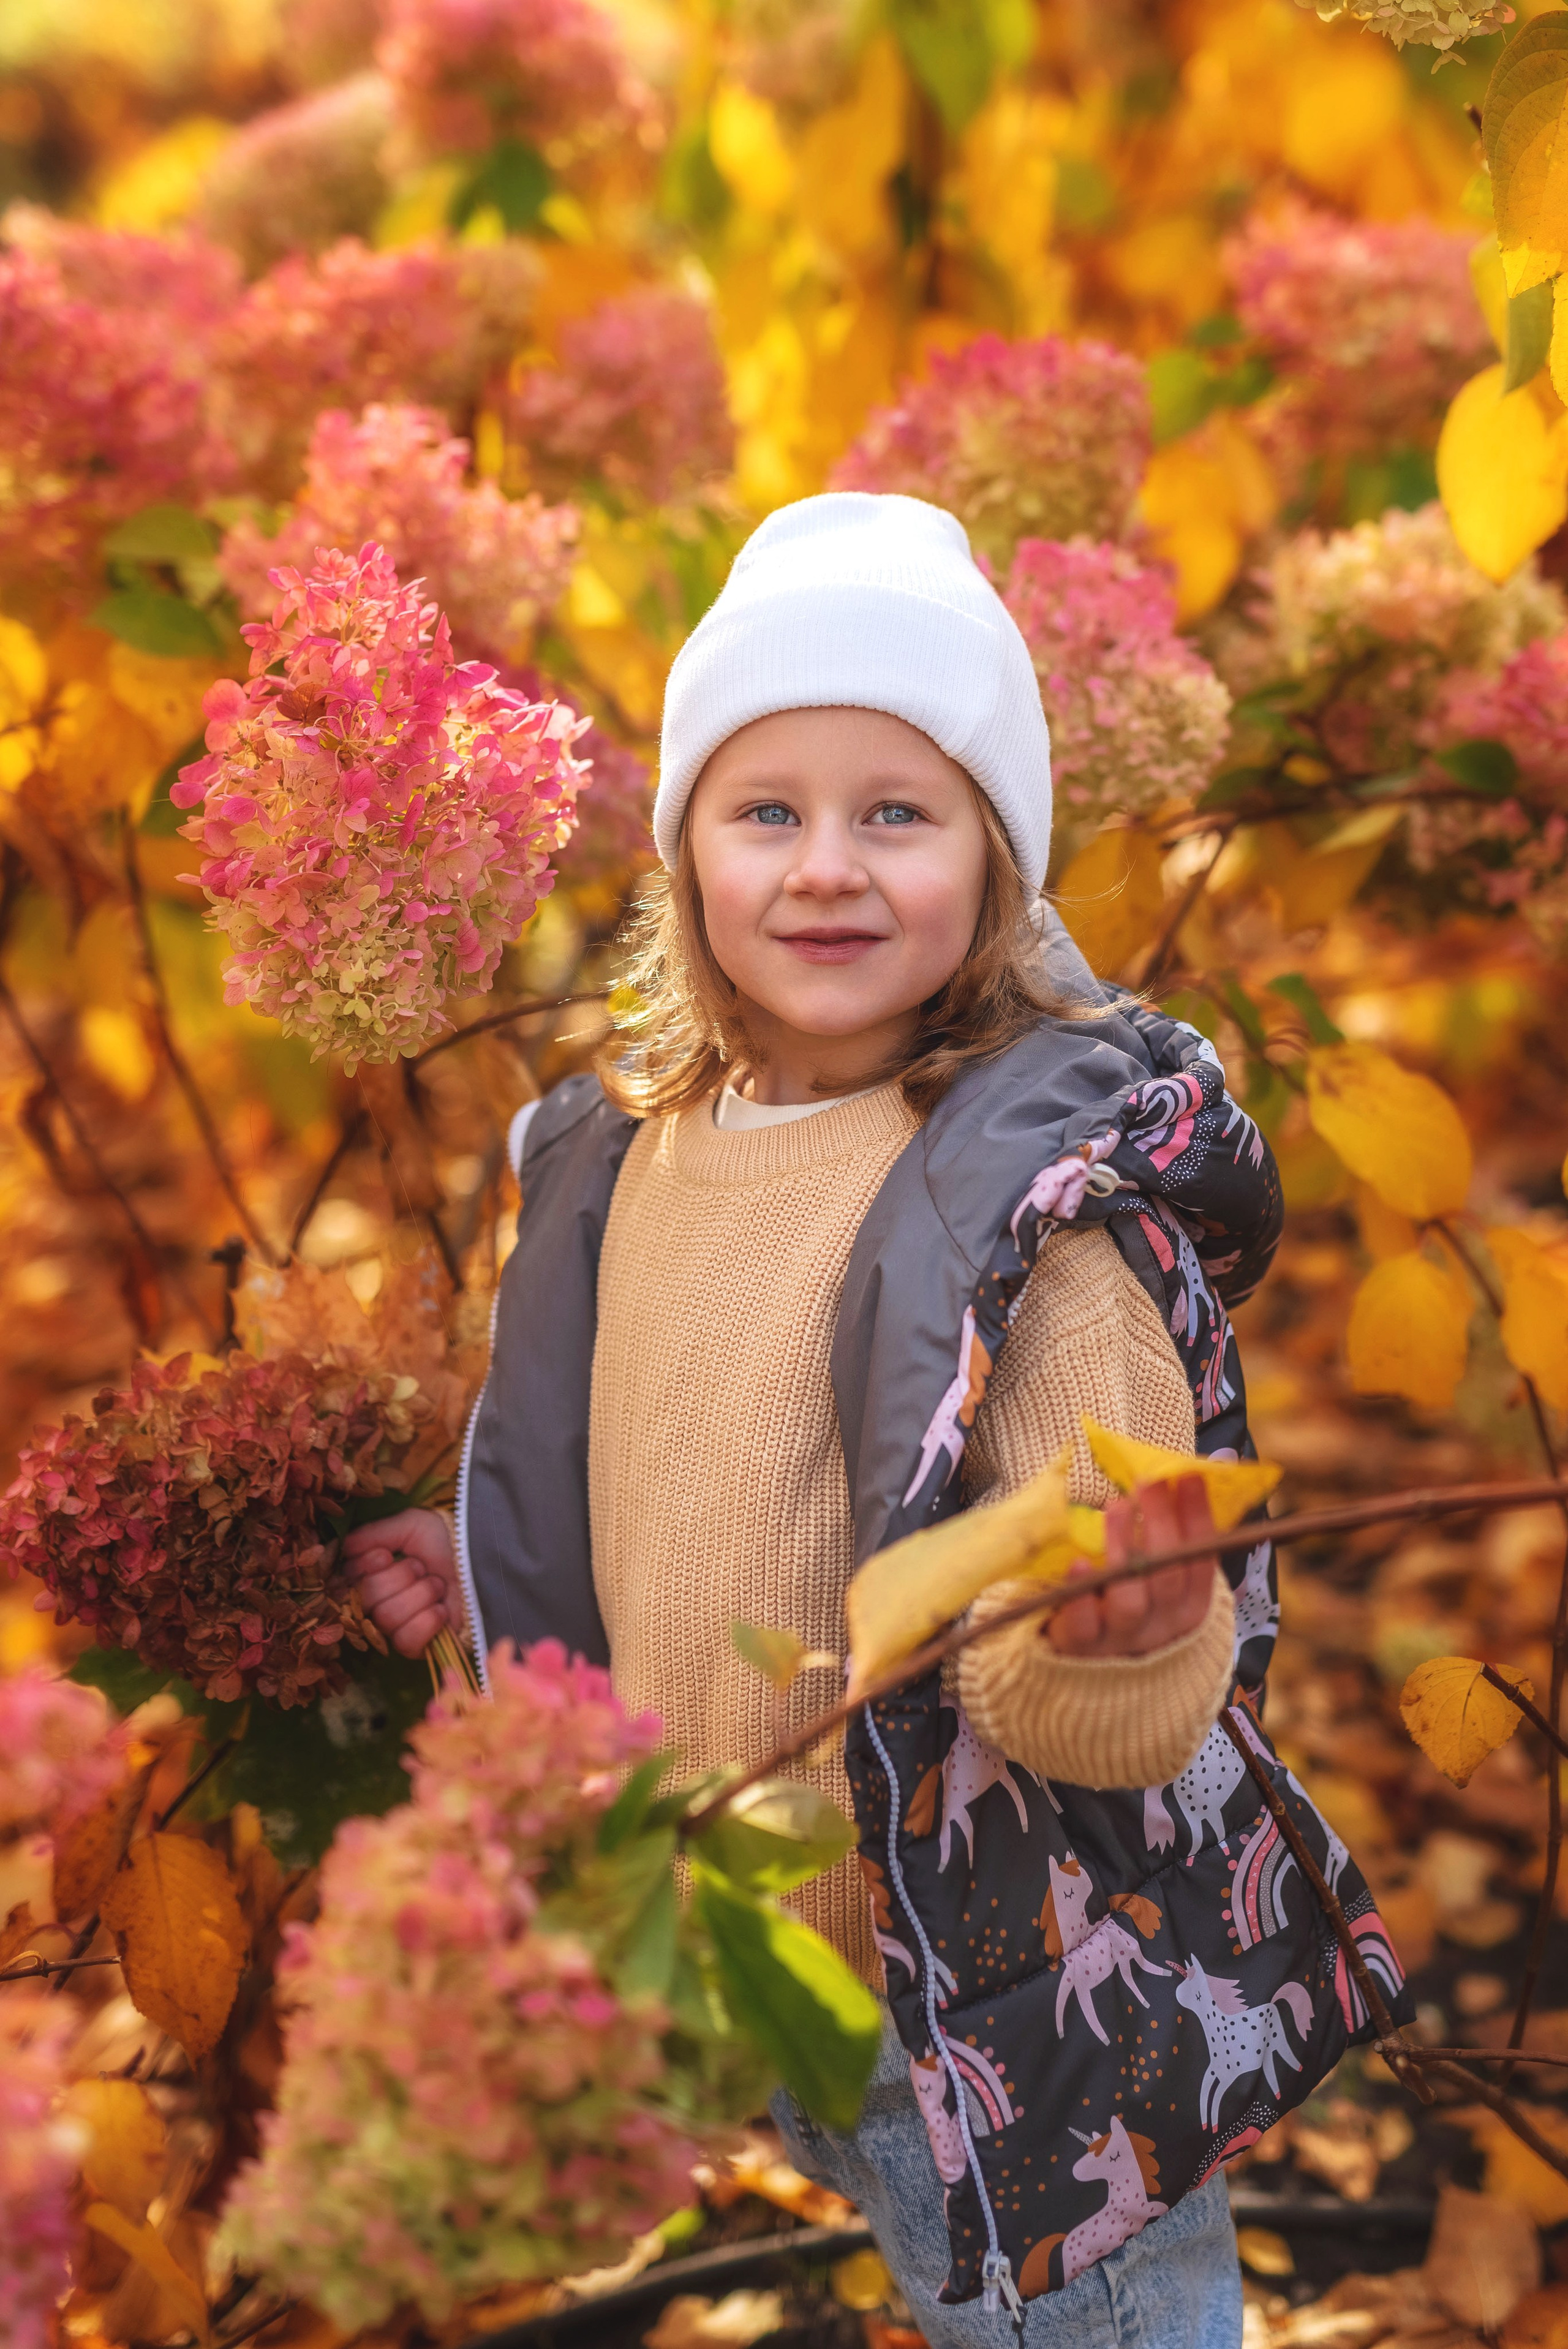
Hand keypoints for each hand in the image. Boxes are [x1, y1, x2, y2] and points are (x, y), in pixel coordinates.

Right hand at [342, 1507, 460, 1659]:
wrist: (482, 1559)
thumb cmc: (446, 1540)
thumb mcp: (411, 1525)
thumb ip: (374, 1533)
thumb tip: (345, 1547)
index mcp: (373, 1573)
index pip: (348, 1579)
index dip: (366, 1567)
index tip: (386, 1555)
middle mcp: (380, 1601)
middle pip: (368, 1599)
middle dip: (401, 1578)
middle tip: (422, 1568)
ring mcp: (399, 1625)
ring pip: (388, 1618)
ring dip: (419, 1596)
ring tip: (438, 1585)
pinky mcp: (418, 1646)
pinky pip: (406, 1642)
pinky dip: (427, 1622)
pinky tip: (441, 1609)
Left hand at [1046, 1474, 1216, 1658]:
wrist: (1090, 1658)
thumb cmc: (1129, 1599)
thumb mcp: (1157, 1574)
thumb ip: (1169, 1536)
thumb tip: (1181, 1476)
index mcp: (1189, 1607)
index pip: (1202, 1562)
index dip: (1198, 1520)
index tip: (1189, 1477)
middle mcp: (1161, 1626)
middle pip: (1169, 1577)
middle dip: (1162, 1525)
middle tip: (1149, 1482)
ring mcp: (1122, 1638)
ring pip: (1130, 1601)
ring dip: (1124, 1549)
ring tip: (1116, 1507)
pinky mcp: (1082, 1647)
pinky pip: (1085, 1627)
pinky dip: (1082, 1598)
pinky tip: (1079, 1564)